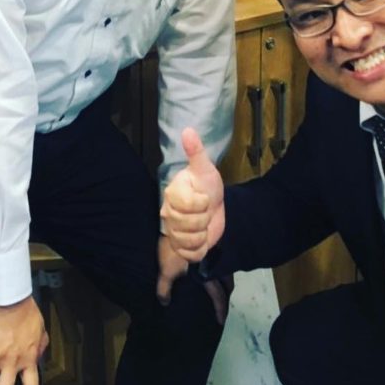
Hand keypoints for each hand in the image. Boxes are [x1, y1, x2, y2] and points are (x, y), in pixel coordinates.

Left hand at [156, 236, 232, 324]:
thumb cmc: (176, 248)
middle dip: (226, 292)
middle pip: (228, 281)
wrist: (182, 220)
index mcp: (207, 274)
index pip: (217, 295)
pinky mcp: (215, 239)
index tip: (221, 320)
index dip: (220, 309)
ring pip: (227, 267)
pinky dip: (220, 261)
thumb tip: (164, 302)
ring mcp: (218, 250)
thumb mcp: (167, 269)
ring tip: (219, 281)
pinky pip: (222, 254)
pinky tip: (214, 260)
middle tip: (222, 299)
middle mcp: (216, 263)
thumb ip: (165, 287)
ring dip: (225, 276)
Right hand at [160, 127, 226, 262]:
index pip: (187, 205)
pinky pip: (190, 255)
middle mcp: (168, 213)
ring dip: (203, 234)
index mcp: (172, 194)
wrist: (216, 206)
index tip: (205, 196)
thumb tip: (188, 130)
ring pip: (188, 241)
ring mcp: (173, 232)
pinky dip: (201, 248)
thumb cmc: (207, 185)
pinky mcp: (180, 248)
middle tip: (205, 210)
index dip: (202, 202)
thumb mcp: (205, 168)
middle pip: (188, 225)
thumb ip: (195, 151)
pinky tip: (202, 237)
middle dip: (204, 218)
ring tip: (203, 224)